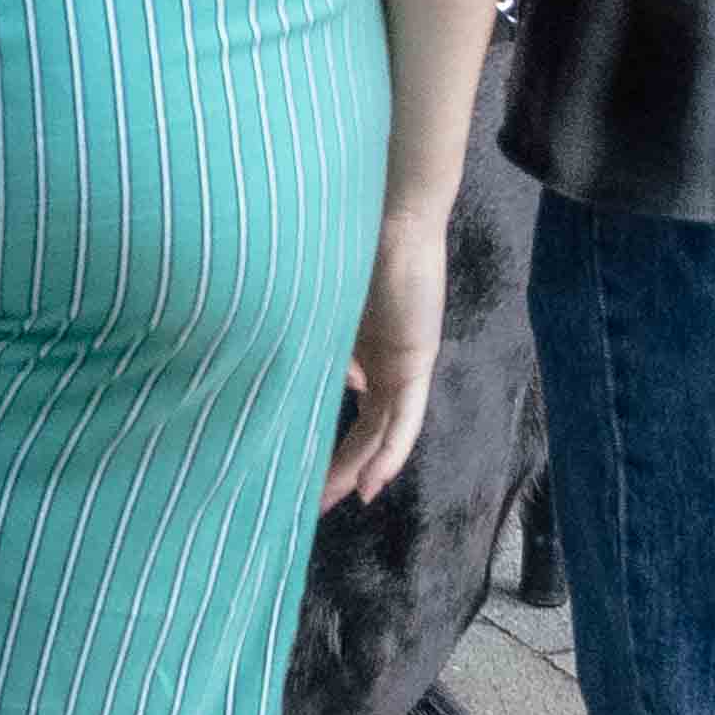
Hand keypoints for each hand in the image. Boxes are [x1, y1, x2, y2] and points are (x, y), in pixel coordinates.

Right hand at [325, 190, 455, 507]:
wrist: (392, 216)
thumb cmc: (346, 243)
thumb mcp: (323, 298)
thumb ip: (321, 337)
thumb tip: (332, 379)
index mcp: (360, 345)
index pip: (347, 404)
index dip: (326, 435)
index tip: (300, 459)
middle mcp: (382, 360)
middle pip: (364, 427)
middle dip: (338, 464)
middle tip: (314, 498)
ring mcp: (400, 363)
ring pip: (381, 431)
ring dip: (361, 467)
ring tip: (337, 498)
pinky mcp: (414, 361)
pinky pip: (403, 420)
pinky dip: (389, 452)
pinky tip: (372, 481)